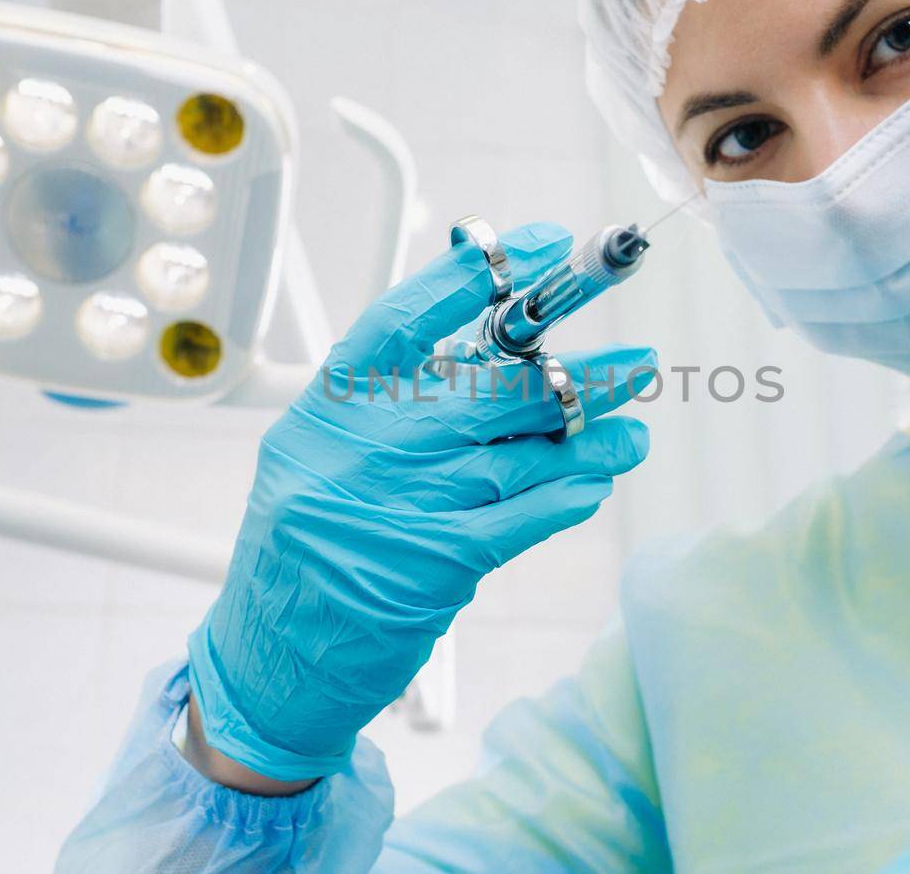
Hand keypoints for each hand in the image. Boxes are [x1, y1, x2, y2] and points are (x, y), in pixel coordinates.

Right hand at [187, 222, 655, 782]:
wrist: (272, 663)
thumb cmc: (302, 551)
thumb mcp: (323, 457)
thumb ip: (397, 404)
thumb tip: (498, 352)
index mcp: (331, 407)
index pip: (407, 317)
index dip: (480, 276)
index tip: (543, 246)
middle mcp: (367, 446)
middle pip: (491, 383)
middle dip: (577, 370)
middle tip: (636, 362)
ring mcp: (406, 502)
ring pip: (525, 449)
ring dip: (593, 437)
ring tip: (632, 429)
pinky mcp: (440, 563)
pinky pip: (527, 514)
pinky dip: (570, 494)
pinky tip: (598, 481)